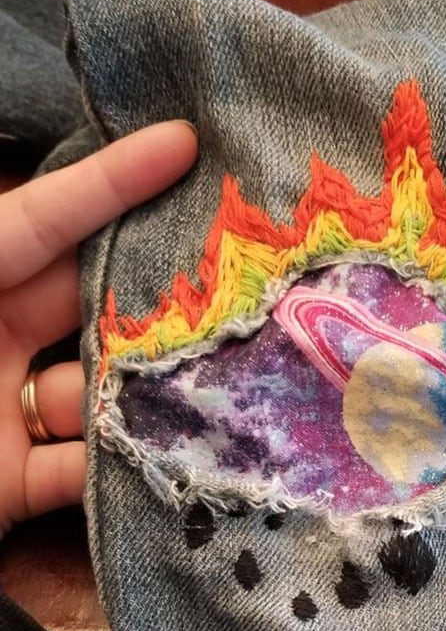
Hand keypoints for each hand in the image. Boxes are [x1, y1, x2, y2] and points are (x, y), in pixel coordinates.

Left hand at [0, 122, 197, 540]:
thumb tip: (34, 204)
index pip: (37, 220)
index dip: (109, 181)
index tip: (184, 144)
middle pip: (83, 300)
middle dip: (155, 287)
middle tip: (236, 265)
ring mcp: (2, 414)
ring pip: (98, 389)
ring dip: (151, 387)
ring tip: (221, 372)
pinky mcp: (14, 486)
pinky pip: (84, 471)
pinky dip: (127, 468)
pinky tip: (185, 450)